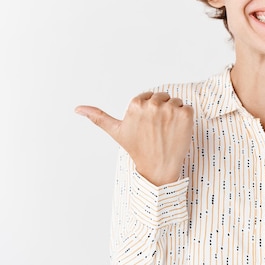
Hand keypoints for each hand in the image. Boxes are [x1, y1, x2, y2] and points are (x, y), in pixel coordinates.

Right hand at [75, 92, 193, 185]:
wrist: (158, 168)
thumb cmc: (136, 149)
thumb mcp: (116, 132)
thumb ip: (98, 117)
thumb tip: (77, 109)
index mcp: (135, 104)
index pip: (149, 97)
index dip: (150, 111)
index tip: (147, 126)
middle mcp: (152, 104)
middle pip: (164, 97)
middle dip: (163, 111)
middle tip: (158, 130)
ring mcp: (170, 109)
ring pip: (176, 102)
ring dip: (175, 114)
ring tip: (167, 131)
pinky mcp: (186, 115)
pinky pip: (188, 108)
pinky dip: (186, 119)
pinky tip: (178, 131)